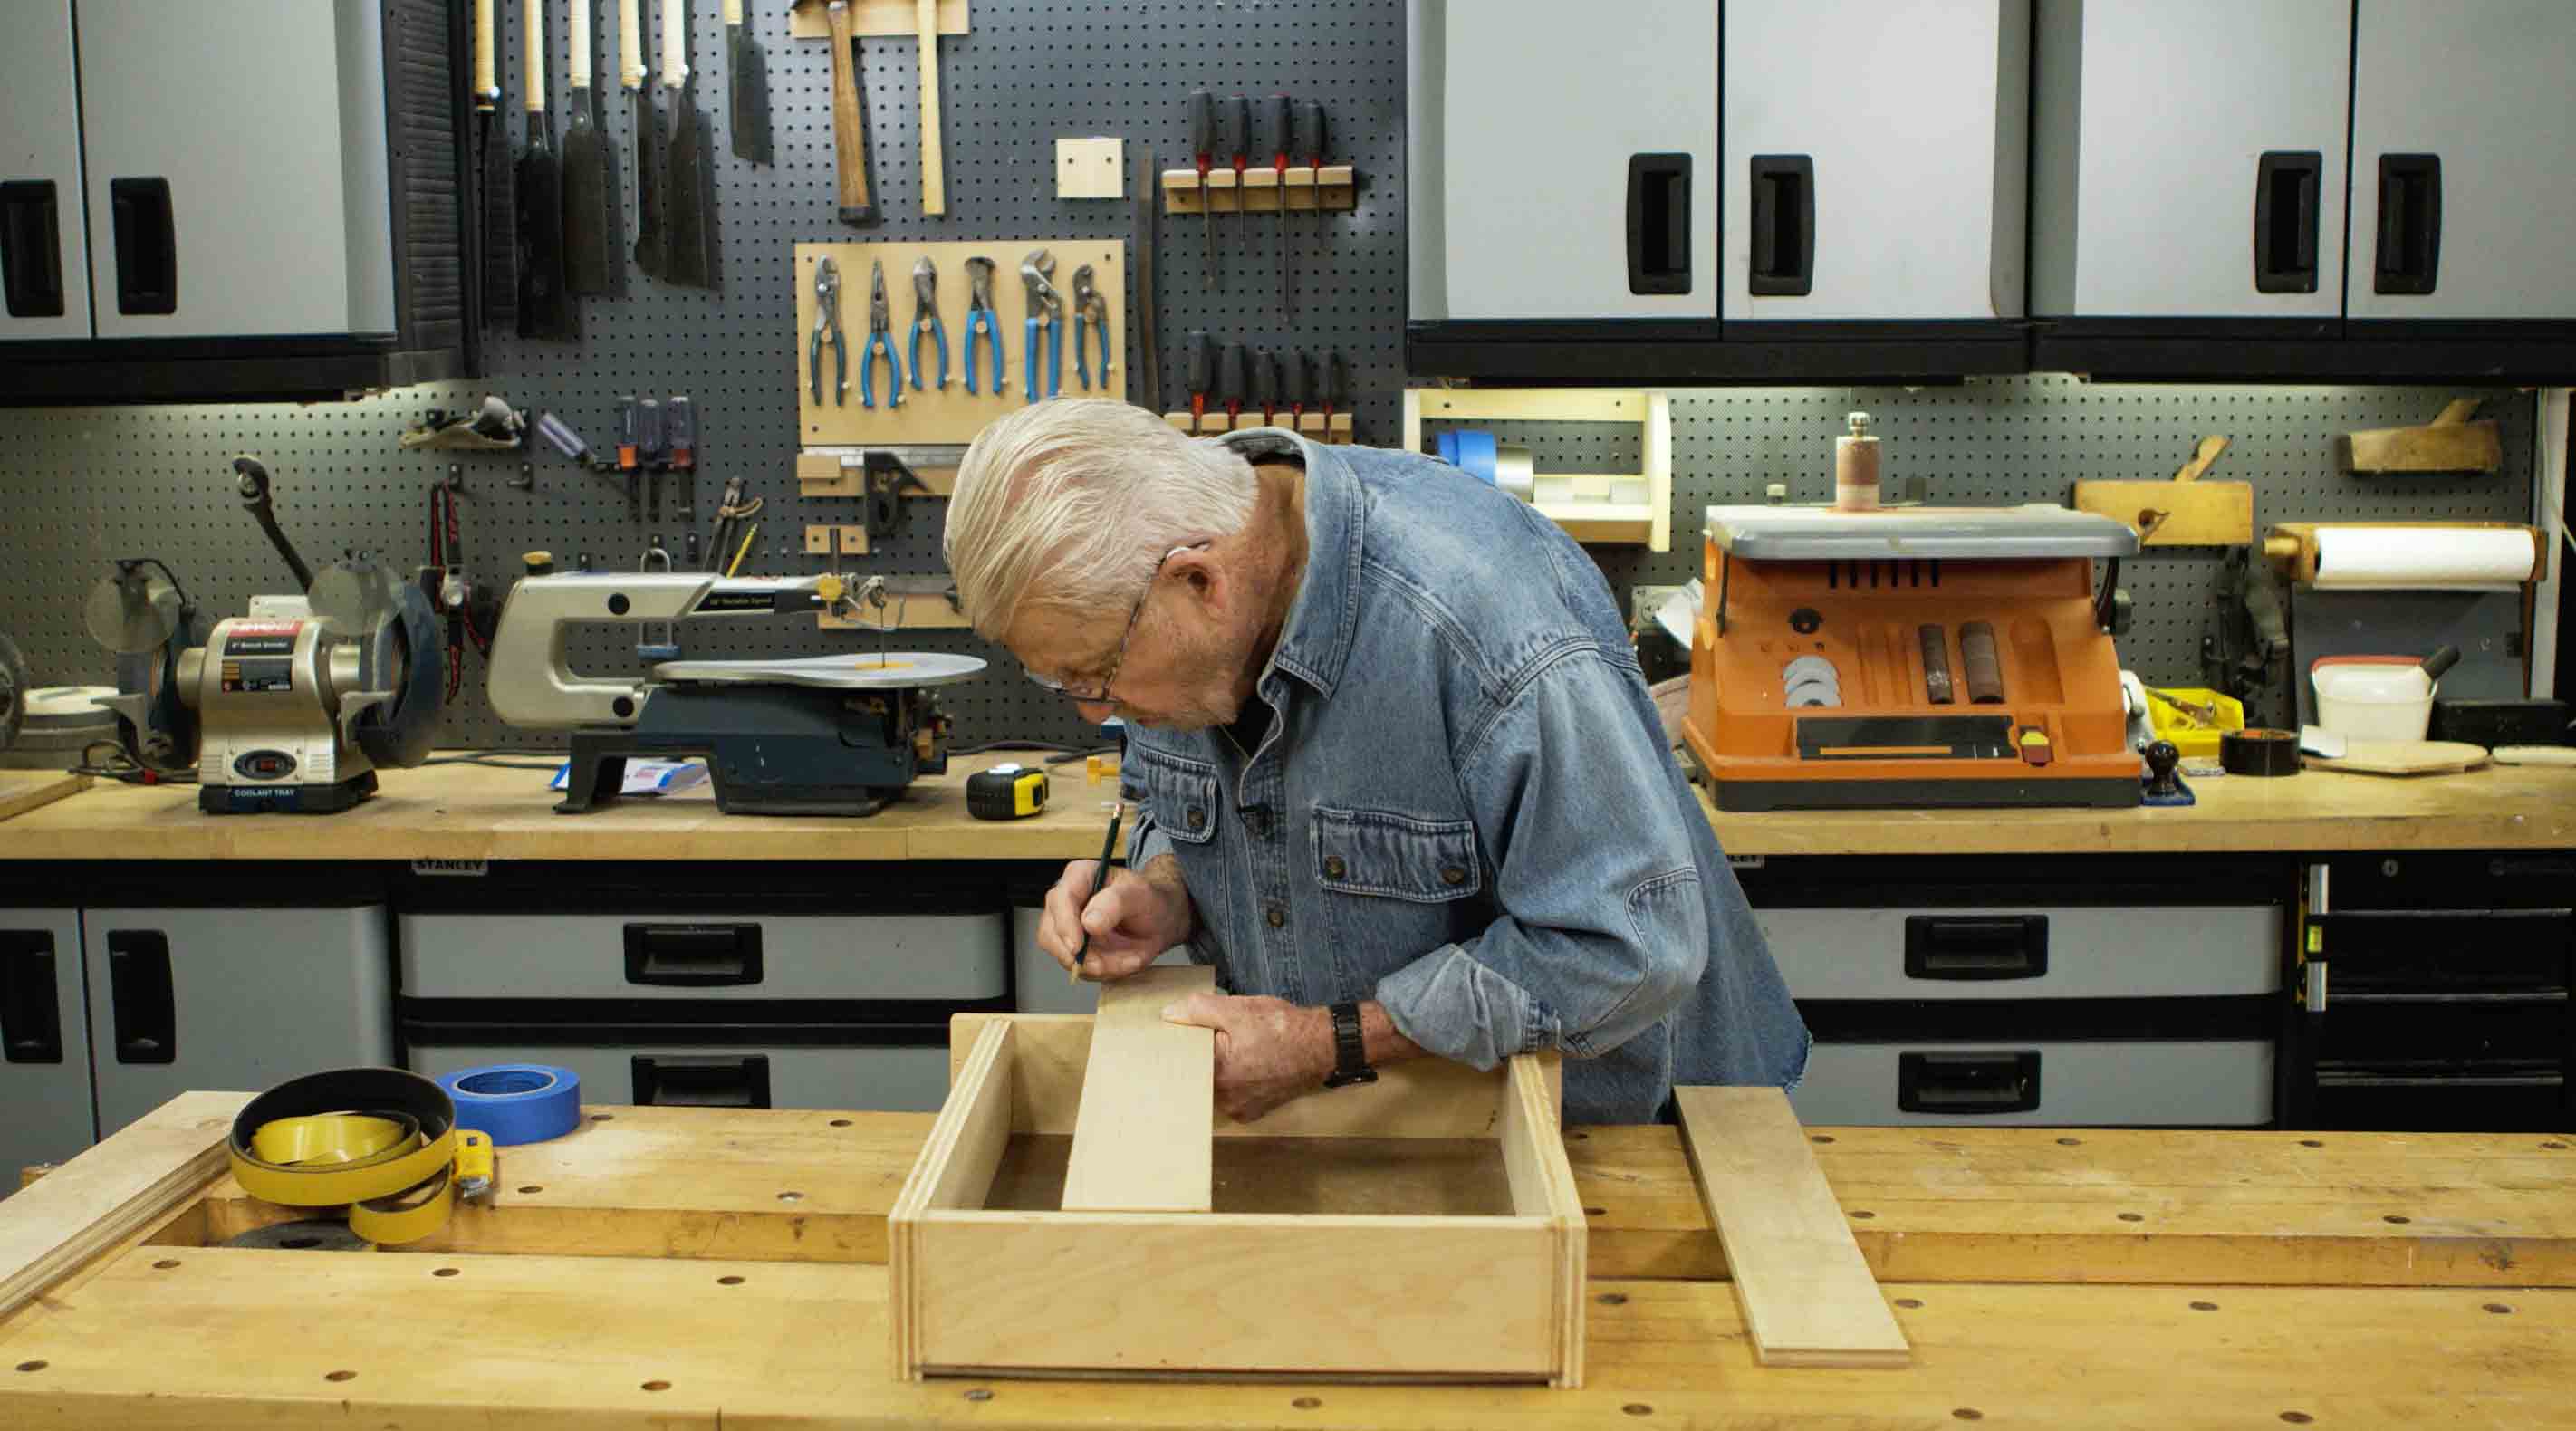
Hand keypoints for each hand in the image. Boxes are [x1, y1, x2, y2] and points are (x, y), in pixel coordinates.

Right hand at [1038, 854, 1191, 980]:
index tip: (1077, 946)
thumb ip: (1115, 903)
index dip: (1065, 925)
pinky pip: (1081, 969)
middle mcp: (1066, 902)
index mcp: (1079, 876)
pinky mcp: (1075, 949)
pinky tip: (1125, 961)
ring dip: (1097, 965)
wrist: (1159, 920)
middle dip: (1079, 955)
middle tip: (1106, 964)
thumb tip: (1088, 922)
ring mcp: (1067, 927)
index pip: (1059, 900)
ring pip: (1063, 955)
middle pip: (1050, 933)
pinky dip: (1105, 971)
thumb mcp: (1140, 895)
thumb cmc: (1149, 900)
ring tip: (1128, 959)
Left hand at [1161, 992, 1331, 1122]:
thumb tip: (1169, 1013)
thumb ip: (1199, 1010)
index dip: (1187, 1040)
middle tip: (1225, 1037)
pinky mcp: (1250, 1113)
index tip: (1194, 1032)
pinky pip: (1230, 1096)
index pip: (1184, 1056)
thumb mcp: (1238, 1009)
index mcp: (1216, 1070)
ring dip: (1220, 1068)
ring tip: (1241, 1050)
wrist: (1322, 1047)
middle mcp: (1224, 1097)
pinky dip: (1235, 1081)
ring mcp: (1237, 1108)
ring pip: (1214, 1085)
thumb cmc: (1283, 1028)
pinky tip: (1250, 1065)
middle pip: (1198, 1072)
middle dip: (1206, 1053)